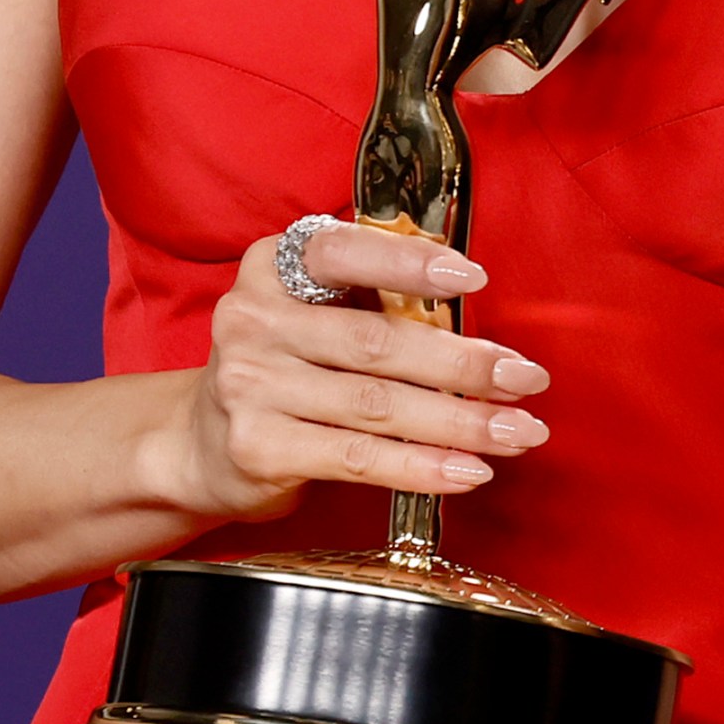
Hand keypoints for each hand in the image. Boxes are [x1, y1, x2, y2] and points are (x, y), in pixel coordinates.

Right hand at [145, 223, 553, 523]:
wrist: (196, 443)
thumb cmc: (284, 366)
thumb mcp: (313, 312)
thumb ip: (376, 301)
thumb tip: (478, 315)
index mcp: (275, 267)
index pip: (345, 252)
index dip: (410, 264)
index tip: (476, 279)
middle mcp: (253, 320)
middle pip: (380, 342)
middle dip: (466, 365)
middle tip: (527, 378)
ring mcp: (250, 386)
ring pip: (379, 405)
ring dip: (462, 422)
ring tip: (518, 431)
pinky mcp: (258, 447)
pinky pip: (359, 458)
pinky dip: (422, 466)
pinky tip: (468, 471)